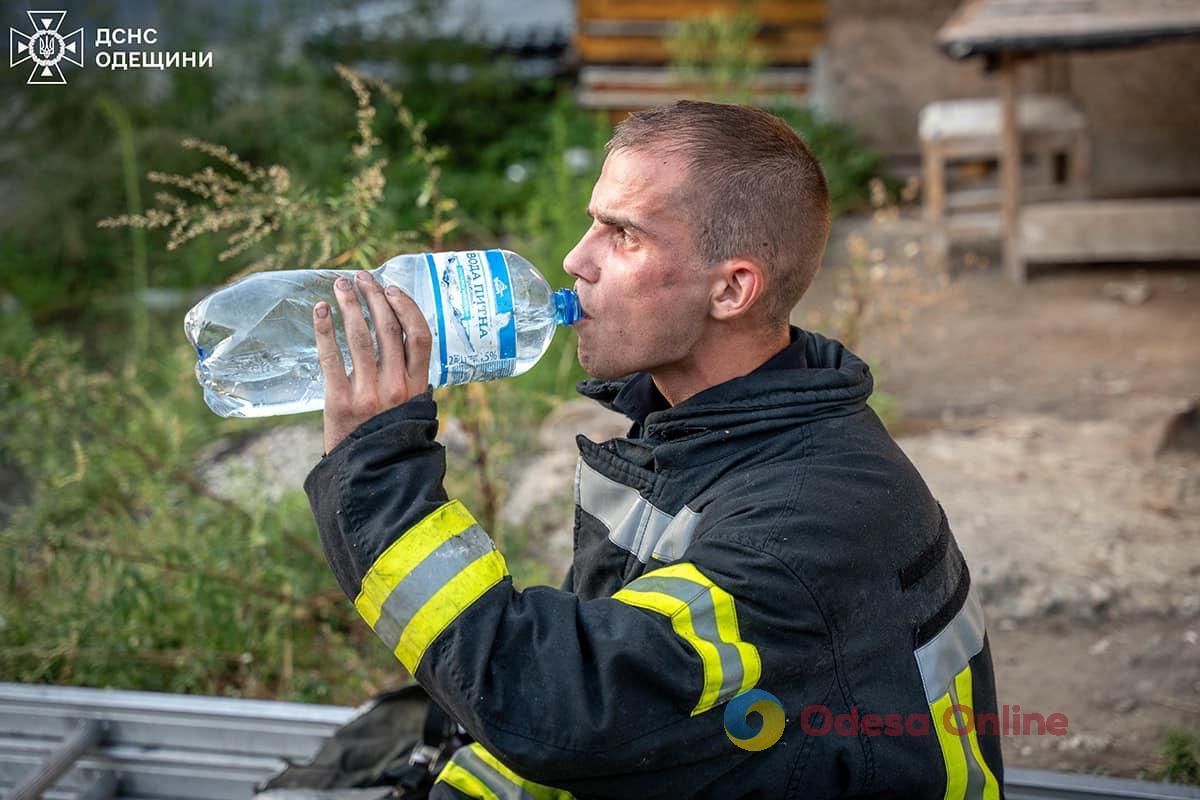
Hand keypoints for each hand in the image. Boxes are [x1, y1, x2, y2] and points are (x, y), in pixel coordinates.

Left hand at [314, 271, 432, 453]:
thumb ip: (411, 384)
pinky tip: (320, 311)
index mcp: (416, 388)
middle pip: (388, 329)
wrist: (370, 480)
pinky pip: (331, 357)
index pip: (419, 337)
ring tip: (341, 286)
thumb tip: (405, 350)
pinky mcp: (340, 401)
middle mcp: (395, 387)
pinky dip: (325, 330)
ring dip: (350, 305)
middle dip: (374, 297)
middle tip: (362, 277)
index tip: (391, 289)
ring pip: (361, 337)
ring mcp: (368, 394)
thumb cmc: (389, 444)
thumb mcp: (412, 413)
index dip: (406, 307)